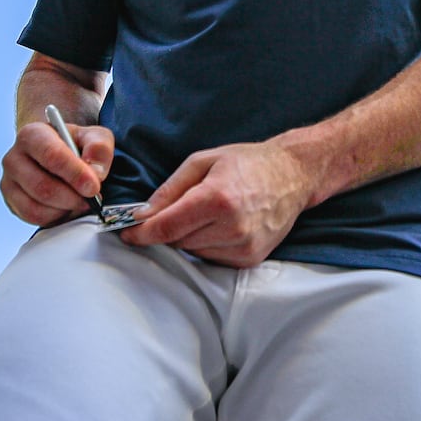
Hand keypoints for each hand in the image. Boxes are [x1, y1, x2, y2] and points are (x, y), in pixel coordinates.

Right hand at [0, 120, 113, 226]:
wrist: (59, 157)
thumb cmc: (76, 145)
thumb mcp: (94, 137)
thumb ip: (99, 148)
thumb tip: (96, 172)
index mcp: (32, 134)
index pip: (51, 155)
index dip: (75, 174)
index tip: (93, 187)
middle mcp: (14, 157)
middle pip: (42, 186)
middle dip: (72, 197)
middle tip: (92, 198)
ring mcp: (8, 181)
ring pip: (36, 206)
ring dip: (65, 209)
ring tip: (80, 202)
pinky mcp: (11, 202)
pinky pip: (33, 217)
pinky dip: (55, 217)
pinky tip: (67, 207)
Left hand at [120, 140, 312, 267]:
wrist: (292, 175)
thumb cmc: (247, 162)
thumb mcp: (203, 161)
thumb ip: (170, 189)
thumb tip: (142, 214)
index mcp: (217, 198)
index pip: (167, 226)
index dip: (142, 233)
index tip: (127, 233)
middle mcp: (232, 226)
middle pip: (177, 241)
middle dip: (167, 228)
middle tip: (173, 211)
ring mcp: (244, 246)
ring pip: (193, 252)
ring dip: (188, 237)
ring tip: (206, 213)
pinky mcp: (251, 259)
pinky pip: (212, 259)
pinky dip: (207, 244)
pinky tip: (220, 225)